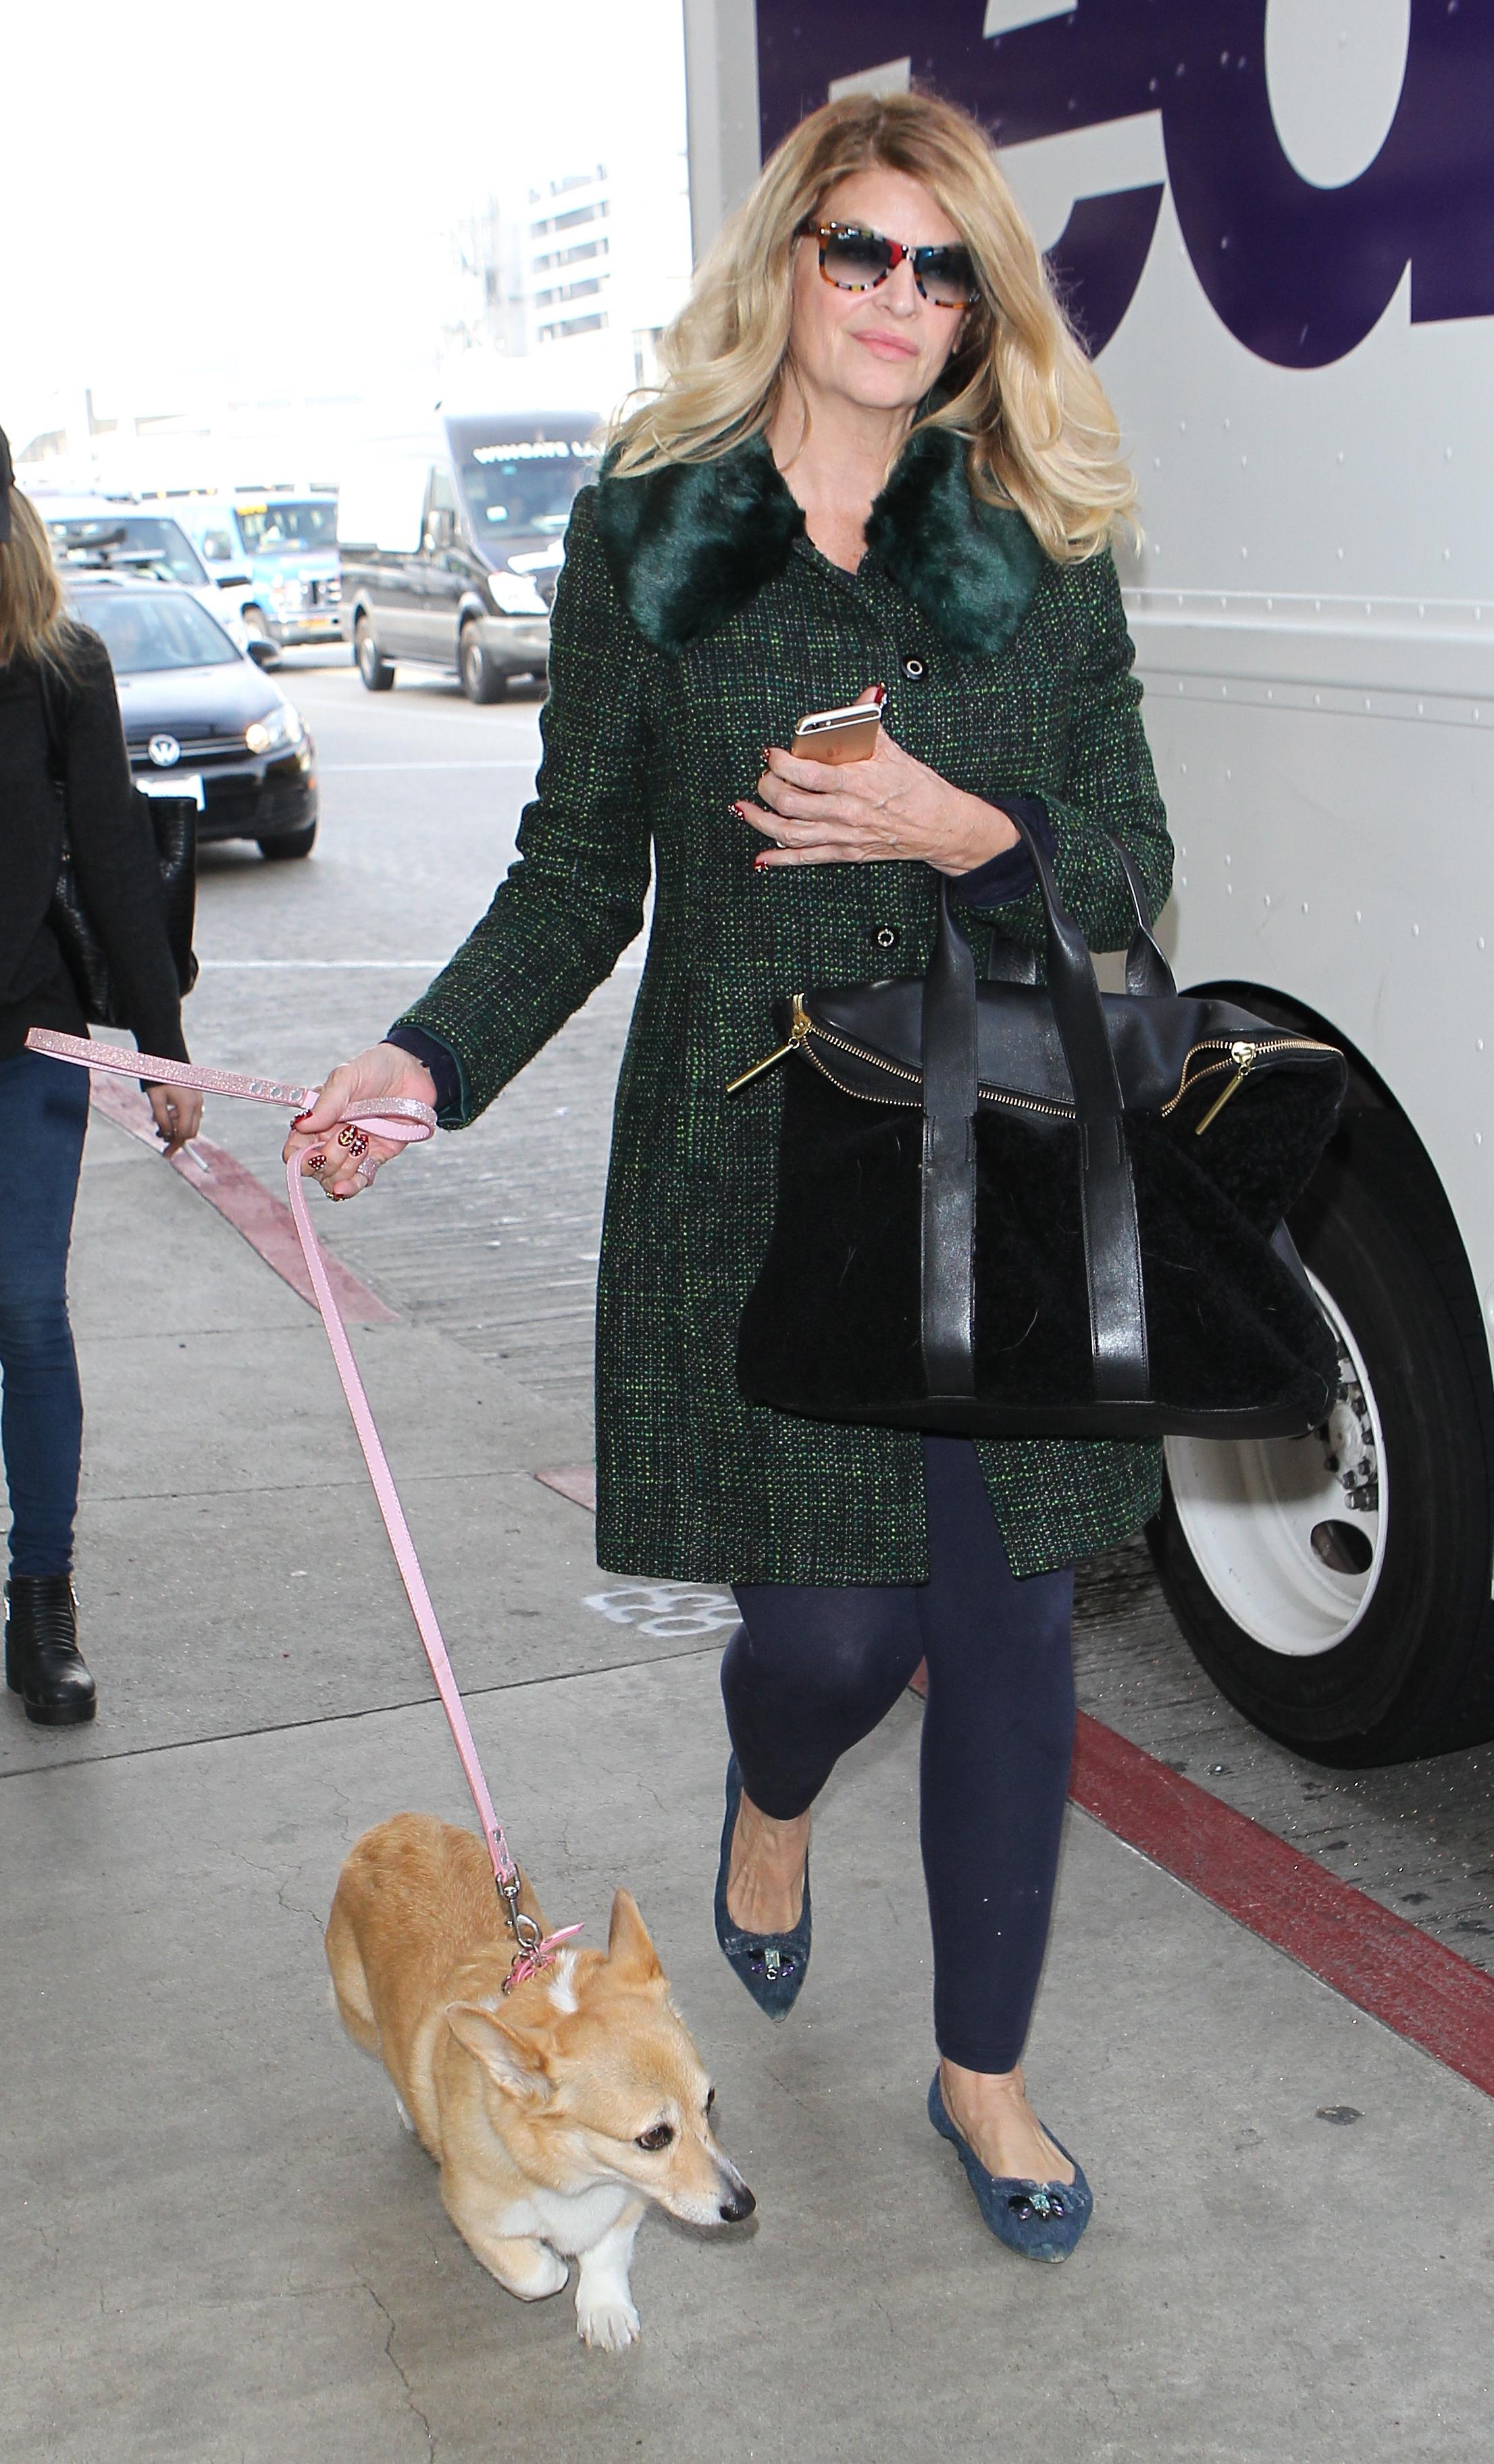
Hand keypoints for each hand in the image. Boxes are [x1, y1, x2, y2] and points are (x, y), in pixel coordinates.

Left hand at [146, 1084, 202, 1156]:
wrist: (167, 1057)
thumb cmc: (159, 1077)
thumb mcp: (156, 1100)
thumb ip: (162, 1120)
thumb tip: (166, 1137)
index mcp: (187, 1104)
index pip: (184, 1133)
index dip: (174, 1145)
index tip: (165, 1153)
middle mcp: (197, 1104)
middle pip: (191, 1132)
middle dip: (176, 1138)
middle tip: (160, 1138)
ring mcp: (199, 1100)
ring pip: (192, 1125)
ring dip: (177, 1128)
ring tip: (160, 1120)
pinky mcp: (198, 1098)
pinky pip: (192, 1116)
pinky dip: (181, 1119)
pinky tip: (168, 1113)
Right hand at [282, 1042, 437, 1201]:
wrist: (412, 1072)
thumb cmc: (375, 1068)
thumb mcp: (347, 1077)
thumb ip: (327, 1102)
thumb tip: (302, 1125)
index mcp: (317, 1120)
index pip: (295, 1149)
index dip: (298, 1156)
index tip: (312, 1147)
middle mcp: (331, 1138)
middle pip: (314, 1169)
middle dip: (327, 1159)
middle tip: (348, 1133)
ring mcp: (353, 1151)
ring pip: (334, 1179)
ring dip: (345, 1166)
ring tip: (362, 1138)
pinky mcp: (375, 1158)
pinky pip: (358, 1182)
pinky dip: (350, 1187)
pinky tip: (346, 1186)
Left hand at [740, 689, 1018, 875]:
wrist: (938, 825)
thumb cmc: (916, 788)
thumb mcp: (894, 750)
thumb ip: (871, 722)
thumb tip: (867, 695)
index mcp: (857, 782)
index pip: (809, 773)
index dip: (782, 763)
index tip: (772, 753)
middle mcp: (846, 811)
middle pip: (792, 803)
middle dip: (768, 788)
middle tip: (764, 775)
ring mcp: (843, 834)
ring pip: (791, 833)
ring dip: (761, 822)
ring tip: (744, 810)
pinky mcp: (845, 851)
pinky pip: (806, 858)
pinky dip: (780, 859)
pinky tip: (762, 856)